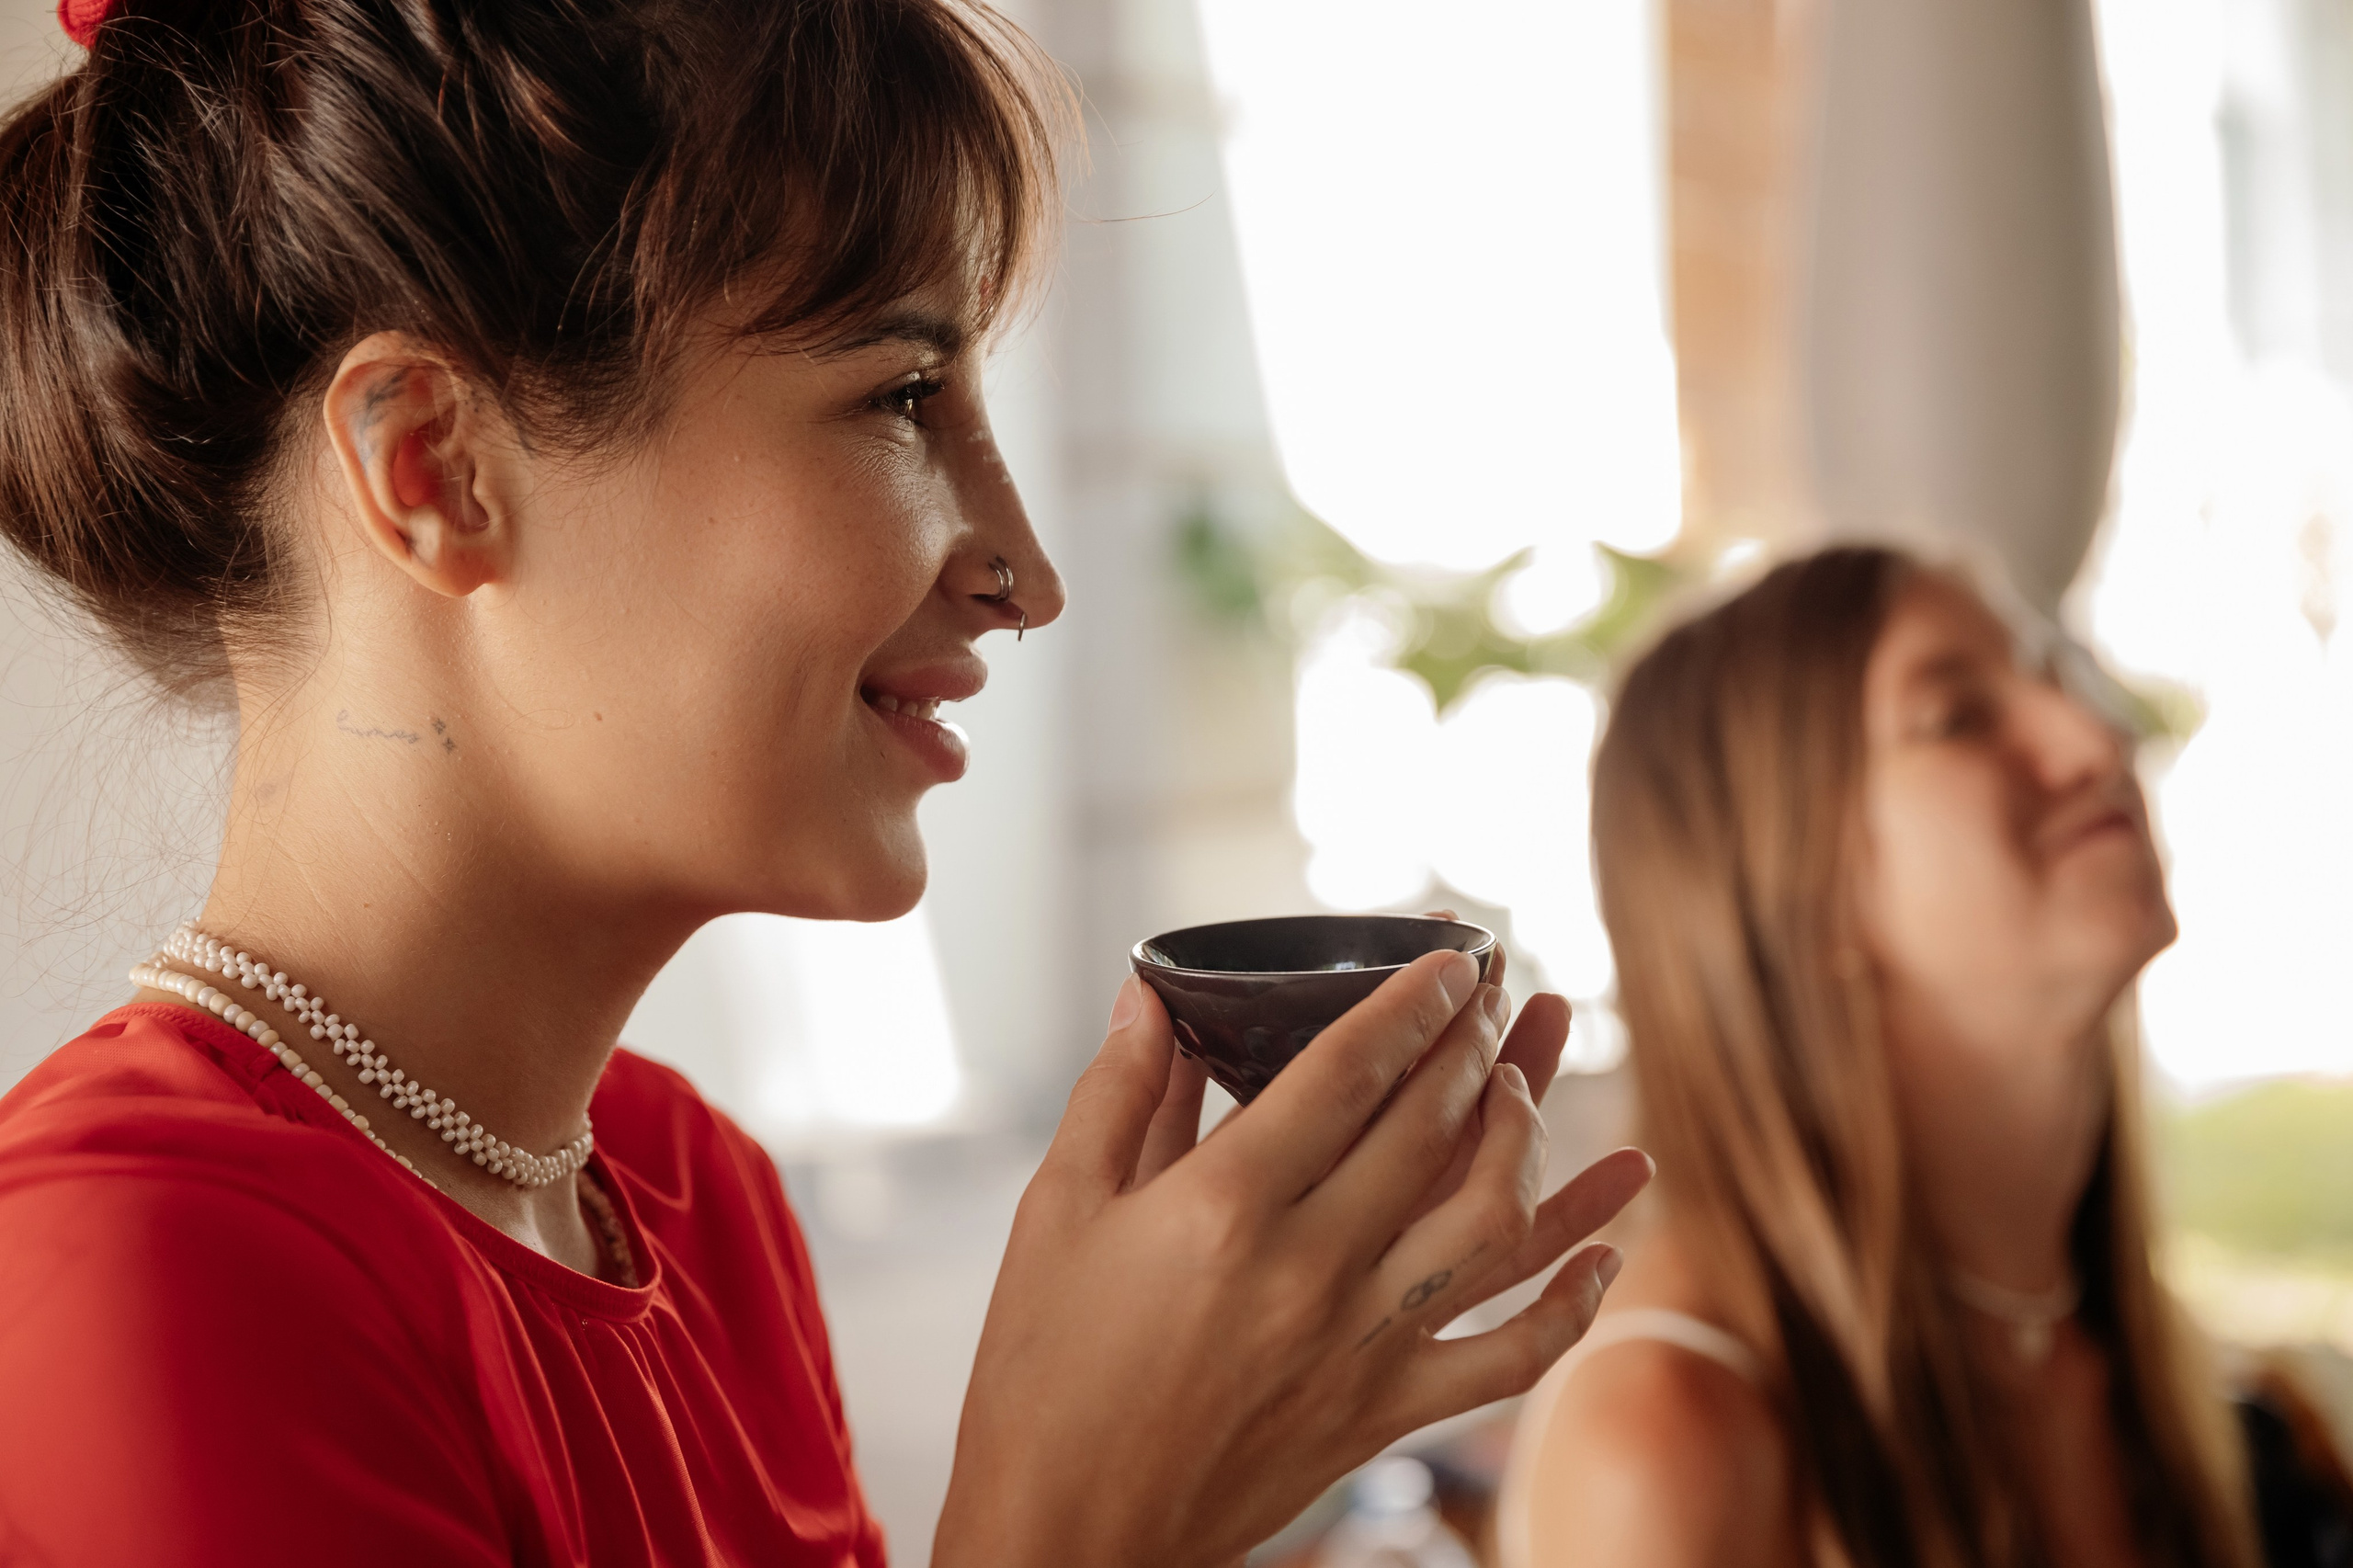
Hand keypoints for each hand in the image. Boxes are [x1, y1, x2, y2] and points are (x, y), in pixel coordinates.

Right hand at [933, 950, 1651, 1567]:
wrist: (1068, 1533)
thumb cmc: (1044, 1371)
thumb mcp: (1058, 1213)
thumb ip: (1119, 1092)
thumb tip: (1154, 995)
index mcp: (1226, 1206)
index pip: (1351, 1072)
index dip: (1413, 1002)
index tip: (1457, 959)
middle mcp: (1312, 1268)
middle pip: (1433, 1129)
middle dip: (1479, 1044)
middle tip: (1502, 993)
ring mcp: (1360, 1346)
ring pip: (1491, 1224)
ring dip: (1532, 1142)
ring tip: (1537, 1083)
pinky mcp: (1384, 1416)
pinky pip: (1509, 1357)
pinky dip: (1569, 1303)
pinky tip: (1602, 1251)